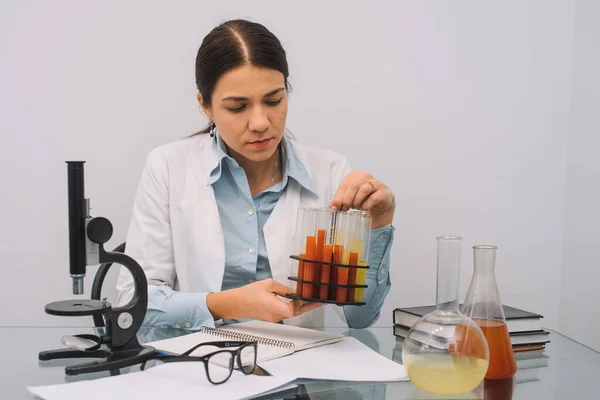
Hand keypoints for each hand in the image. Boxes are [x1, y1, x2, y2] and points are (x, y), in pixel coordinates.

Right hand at [207, 278, 322, 321]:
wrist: (235, 303)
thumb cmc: (249, 293)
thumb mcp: (268, 284)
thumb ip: (283, 289)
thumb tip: (295, 292)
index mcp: (275, 307)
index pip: (293, 310)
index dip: (301, 303)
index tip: (307, 295)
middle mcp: (276, 315)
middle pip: (296, 313)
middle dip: (308, 306)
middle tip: (320, 301)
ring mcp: (274, 317)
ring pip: (291, 313)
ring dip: (301, 307)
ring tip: (312, 300)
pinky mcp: (271, 317)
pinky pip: (285, 313)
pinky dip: (292, 307)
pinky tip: (297, 301)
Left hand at [329, 171, 394, 228]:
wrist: (381, 201)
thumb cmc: (364, 198)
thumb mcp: (350, 197)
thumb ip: (341, 201)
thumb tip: (332, 208)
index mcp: (354, 176)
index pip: (343, 186)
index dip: (338, 198)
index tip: (335, 208)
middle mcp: (365, 176)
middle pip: (353, 186)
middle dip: (347, 199)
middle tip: (345, 208)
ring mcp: (375, 183)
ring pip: (364, 190)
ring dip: (357, 201)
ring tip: (356, 208)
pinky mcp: (383, 192)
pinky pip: (373, 198)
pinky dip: (366, 204)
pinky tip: (364, 208)